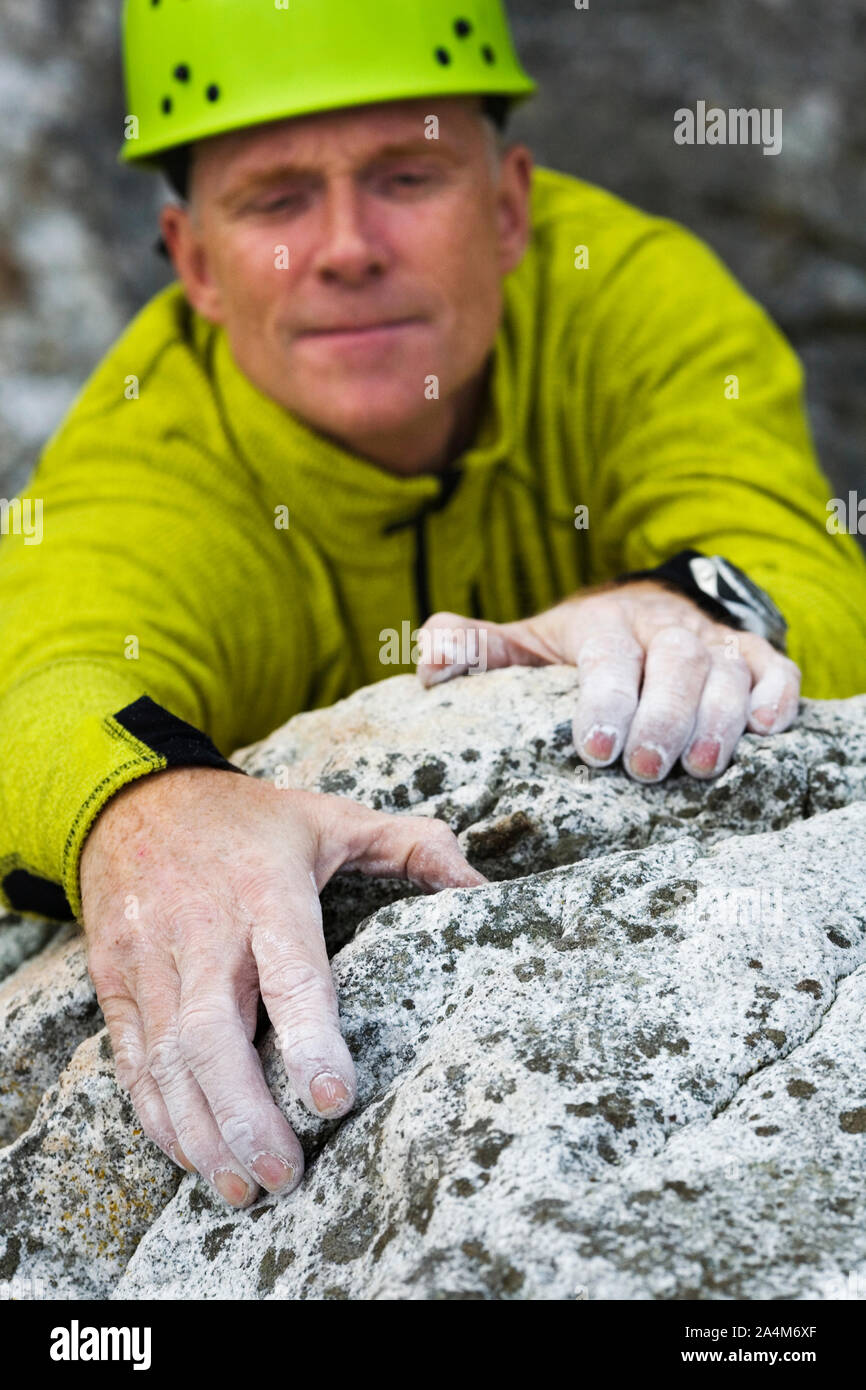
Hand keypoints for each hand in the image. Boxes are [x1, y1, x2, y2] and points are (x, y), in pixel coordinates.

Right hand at [79, 765, 484, 1206]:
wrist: (132, 799)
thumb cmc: (251, 821)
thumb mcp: (335, 816)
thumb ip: (414, 846)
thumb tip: (484, 888)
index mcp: (266, 888)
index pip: (290, 970)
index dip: (309, 1037)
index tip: (334, 1098)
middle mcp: (202, 928)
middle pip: (213, 1033)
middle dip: (245, 1114)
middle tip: (284, 1175)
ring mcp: (149, 957)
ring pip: (167, 1058)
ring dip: (201, 1131)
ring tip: (242, 1190)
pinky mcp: (114, 980)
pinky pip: (131, 1060)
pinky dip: (158, 1116)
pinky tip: (193, 1157)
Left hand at [415, 579, 800, 781]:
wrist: (638, 608)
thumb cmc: (573, 647)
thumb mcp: (523, 646)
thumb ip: (476, 650)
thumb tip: (429, 661)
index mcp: (602, 626)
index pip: (608, 656)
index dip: (606, 698)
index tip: (596, 749)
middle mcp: (661, 629)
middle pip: (675, 661)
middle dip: (664, 715)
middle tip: (648, 769)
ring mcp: (711, 642)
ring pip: (725, 668)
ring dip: (719, 717)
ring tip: (702, 768)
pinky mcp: (749, 657)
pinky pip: (774, 667)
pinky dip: (777, 694)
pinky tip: (768, 728)